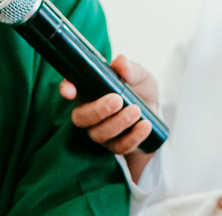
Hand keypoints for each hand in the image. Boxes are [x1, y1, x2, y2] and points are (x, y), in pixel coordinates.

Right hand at [60, 55, 158, 181]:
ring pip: (98, 134)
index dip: (66, 90)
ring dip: (118, 122)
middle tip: (117, 100)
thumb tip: (121, 62)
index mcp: (88, 91)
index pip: (70, 90)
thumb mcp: (139, 75)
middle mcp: (89, 114)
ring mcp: (100, 132)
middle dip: (97, 110)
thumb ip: (130, 69)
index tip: (70, 90)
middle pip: (80, 118)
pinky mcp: (114, 146)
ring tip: (136, 110)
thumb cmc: (140, 90)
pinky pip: (119, 146)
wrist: (155, 112)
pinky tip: (145, 125)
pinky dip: (133, 136)